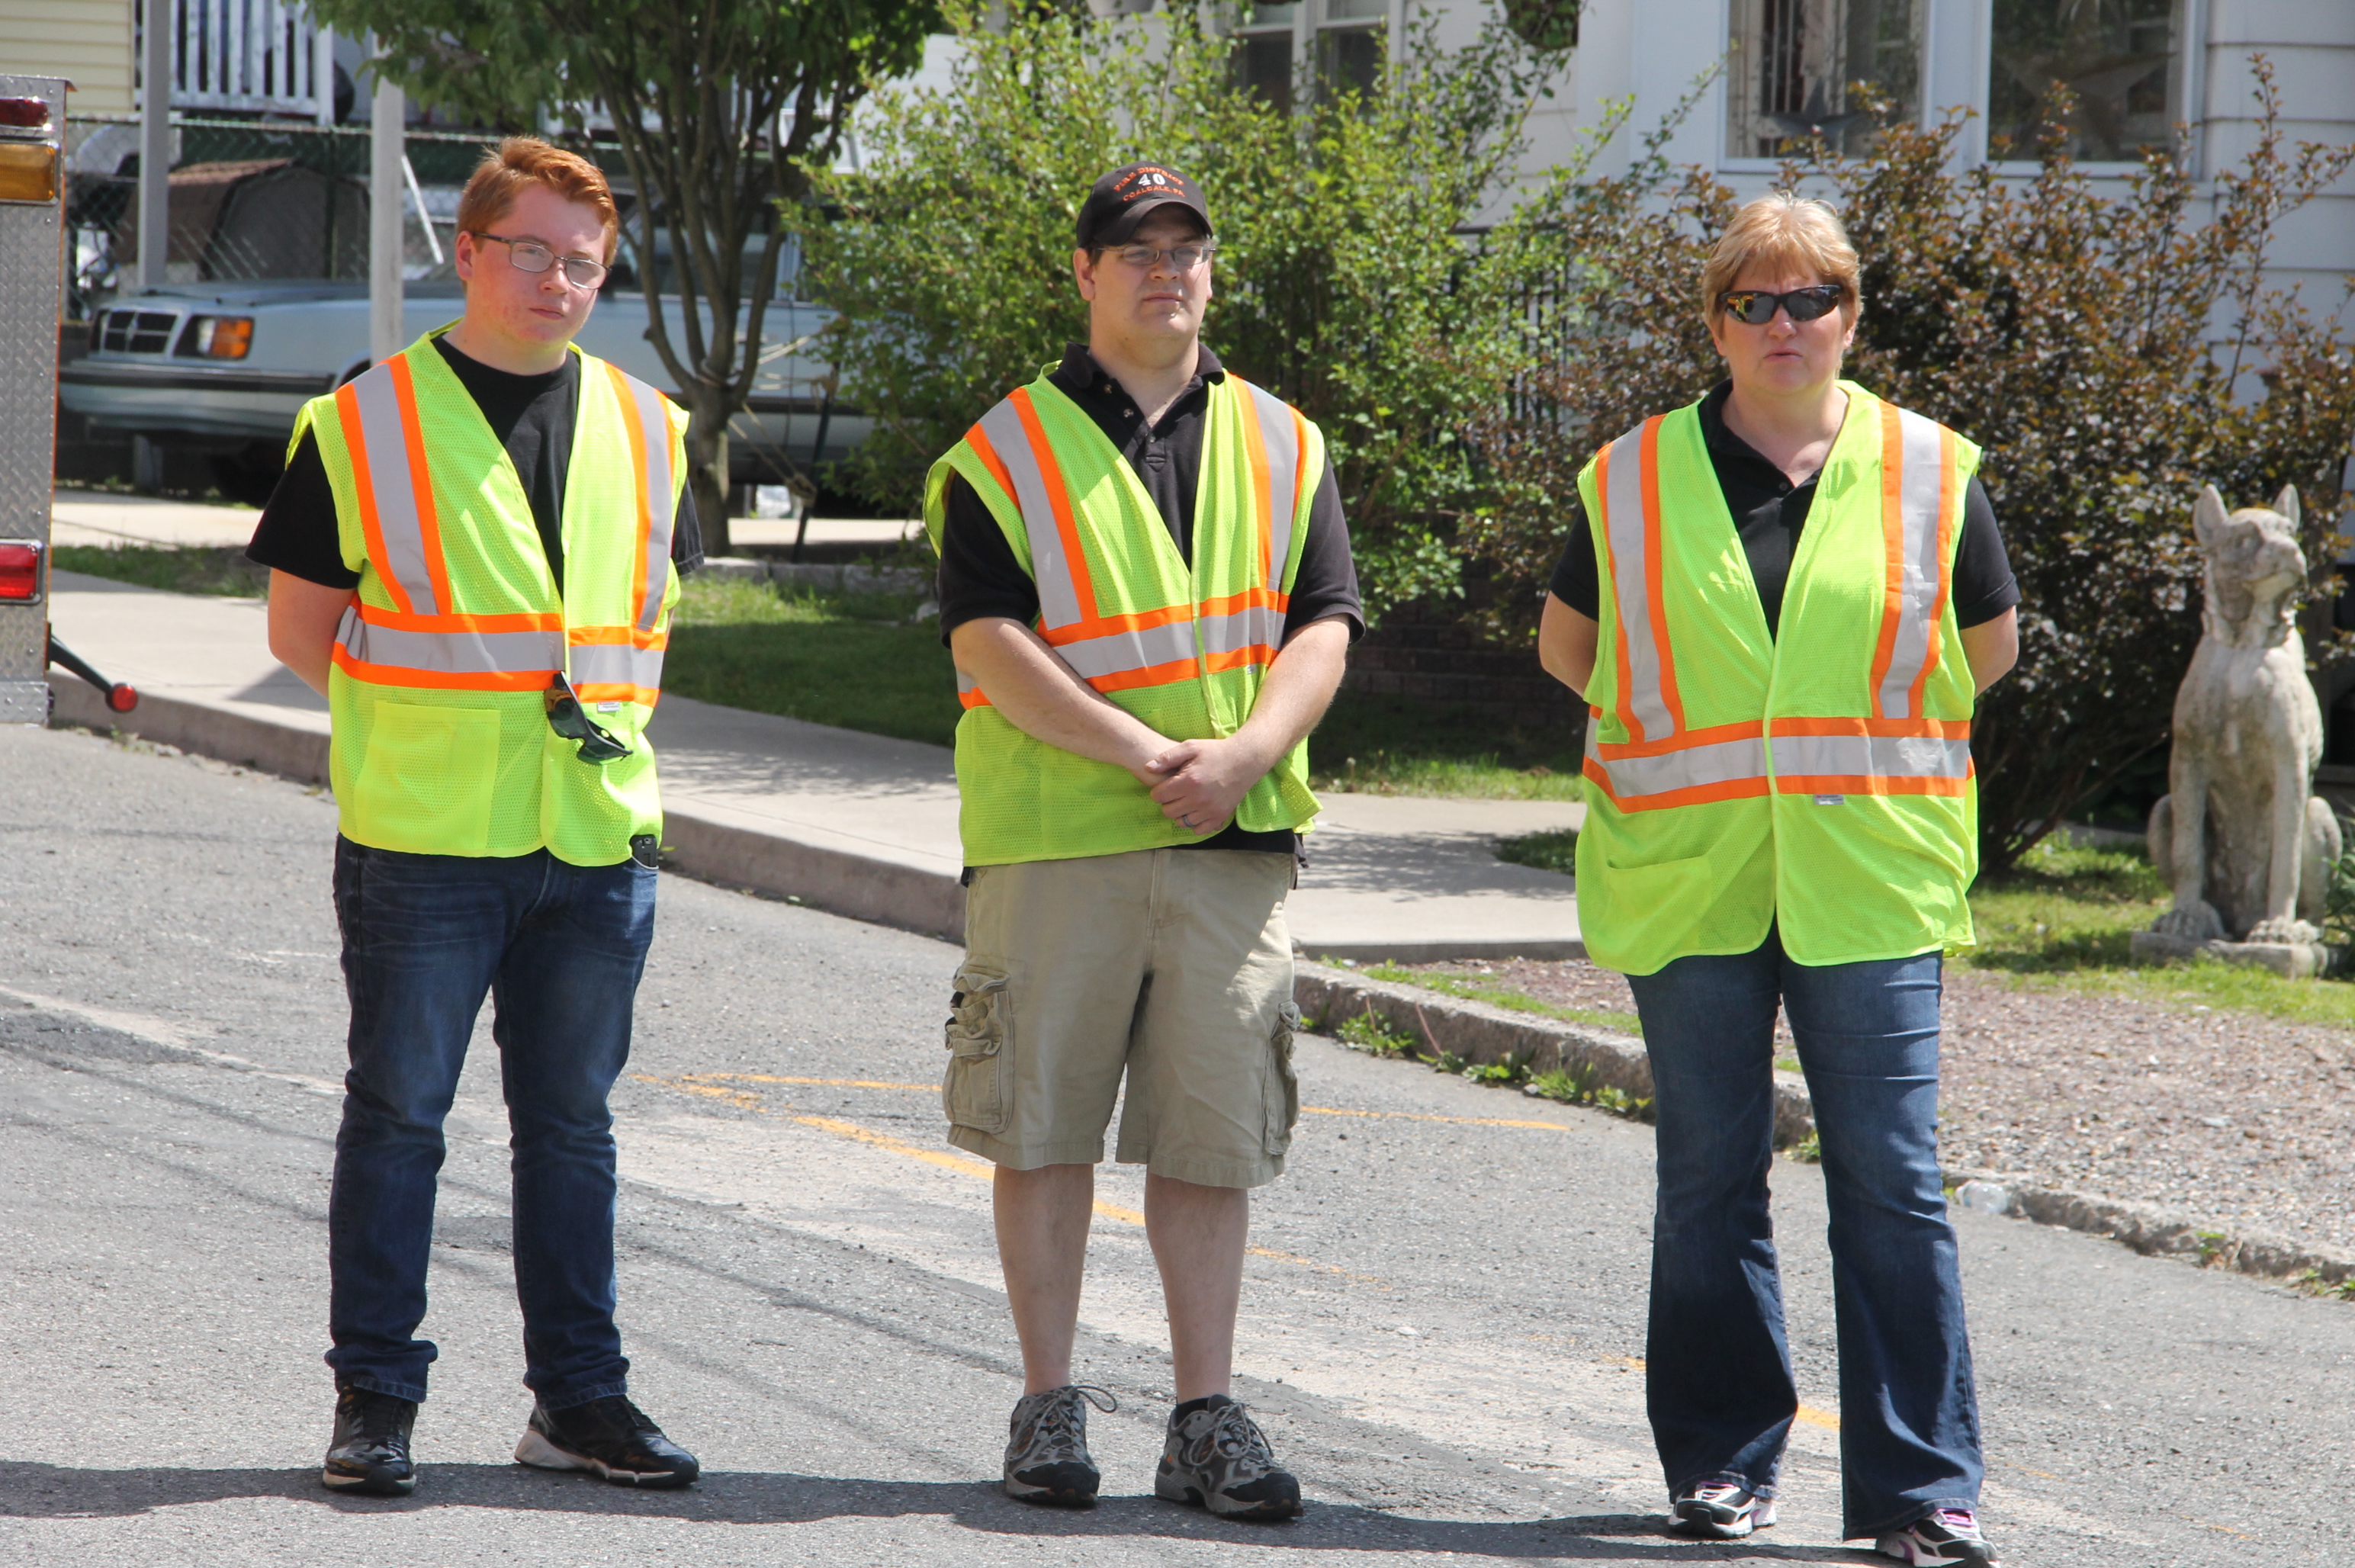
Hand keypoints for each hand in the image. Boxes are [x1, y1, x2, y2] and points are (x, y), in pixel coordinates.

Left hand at [1144, 736, 1269, 835]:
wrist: (1244, 761)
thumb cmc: (1215, 752)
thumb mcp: (1190, 747)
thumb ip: (1167, 757)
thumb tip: (1148, 768)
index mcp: (1189, 781)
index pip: (1159, 796)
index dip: (1158, 791)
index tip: (1166, 785)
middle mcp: (1198, 799)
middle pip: (1168, 811)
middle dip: (1168, 802)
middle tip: (1176, 792)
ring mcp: (1210, 810)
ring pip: (1182, 822)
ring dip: (1181, 813)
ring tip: (1187, 800)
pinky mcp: (1220, 816)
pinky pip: (1199, 830)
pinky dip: (1195, 822)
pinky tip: (1197, 810)